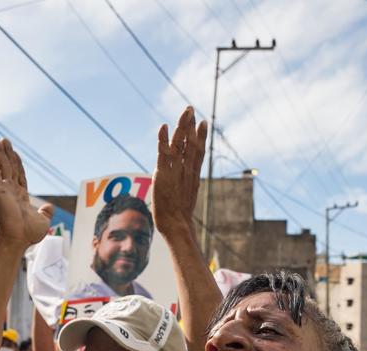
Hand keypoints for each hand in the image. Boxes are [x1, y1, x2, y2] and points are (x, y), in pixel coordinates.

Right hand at [0, 139, 51, 248]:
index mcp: (21, 196)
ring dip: (0, 153)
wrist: (18, 239)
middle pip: (9, 167)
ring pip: (1, 167)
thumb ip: (46, 212)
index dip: (17, 163)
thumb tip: (50, 207)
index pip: (19, 175)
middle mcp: (11, 191)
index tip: (14, 152)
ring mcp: (3, 190)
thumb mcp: (43, 220)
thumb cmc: (29, 234)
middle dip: (7, 153)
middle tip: (3, 140)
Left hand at [152, 106, 207, 236]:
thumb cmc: (179, 218)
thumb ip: (186, 190)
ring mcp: (176, 171)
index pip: (197, 152)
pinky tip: (164, 126)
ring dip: (182, 126)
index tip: (203, 122)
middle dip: (191, 125)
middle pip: (191, 143)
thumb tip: (186, 189)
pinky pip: (164, 153)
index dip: (200, 136)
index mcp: (193, 176)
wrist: (177, 226)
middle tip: (191, 109)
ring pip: (180, 144)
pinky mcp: (164, 174)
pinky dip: (164, 139)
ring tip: (185, 111)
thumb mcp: (185, 200)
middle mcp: (186, 171)